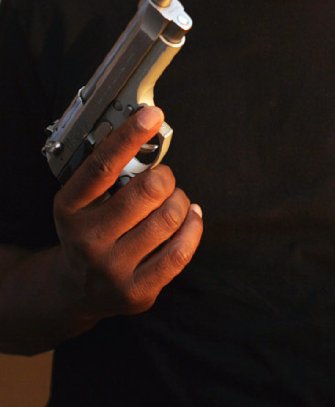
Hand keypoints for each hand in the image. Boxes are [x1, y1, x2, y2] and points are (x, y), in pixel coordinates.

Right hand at [53, 105, 202, 321]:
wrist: (78, 288)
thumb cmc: (91, 229)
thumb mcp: (84, 200)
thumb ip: (111, 173)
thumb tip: (148, 135)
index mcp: (70, 207)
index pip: (102, 165)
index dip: (130, 136)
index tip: (152, 116)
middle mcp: (87, 239)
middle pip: (147, 191)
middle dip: (165, 177)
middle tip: (163, 179)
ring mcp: (111, 268)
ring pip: (168, 218)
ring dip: (180, 201)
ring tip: (173, 202)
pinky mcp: (137, 290)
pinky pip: (180, 252)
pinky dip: (193, 227)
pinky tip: (190, 219)